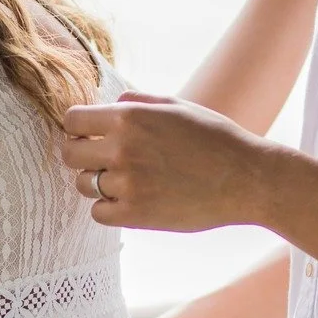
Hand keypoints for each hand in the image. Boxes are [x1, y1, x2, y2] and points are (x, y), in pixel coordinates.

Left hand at [61, 92, 275, 232]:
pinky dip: (109, 207)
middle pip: (70, 154)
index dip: (78, 127)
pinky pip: (98, 212)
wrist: (247, 178)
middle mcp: (123, 148)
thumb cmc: (214, 138)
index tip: (88, 134)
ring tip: (125, 179)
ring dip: (97, 181)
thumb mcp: (176, 105)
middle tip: (100, 159)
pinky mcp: (136, 215)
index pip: (73, 120)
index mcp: (130, 117)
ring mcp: (128, 184)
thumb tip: (109, 104)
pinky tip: (130, 199)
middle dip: (81, 154)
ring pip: (83, 184)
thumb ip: (136, 101)